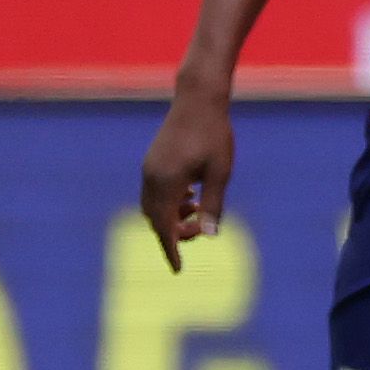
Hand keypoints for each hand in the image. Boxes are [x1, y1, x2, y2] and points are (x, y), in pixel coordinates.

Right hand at [140, 87, 235, 270]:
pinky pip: (154, 191)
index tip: (177, 270)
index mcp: (166, 183)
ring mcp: (149, 168)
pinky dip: (169, 201)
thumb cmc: (215, 135)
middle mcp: (151, 178)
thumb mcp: (220, 172)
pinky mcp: (153, 161)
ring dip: (171, 216)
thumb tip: (212, 236)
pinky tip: (190, 195)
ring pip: (152, 206)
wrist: (199, 99)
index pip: (164, 227)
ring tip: (197, 210)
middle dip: (173, 232)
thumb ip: (214, 204)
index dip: (170, 249)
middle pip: (155, 219)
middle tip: (200, 230)